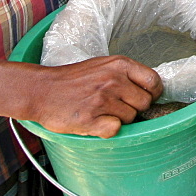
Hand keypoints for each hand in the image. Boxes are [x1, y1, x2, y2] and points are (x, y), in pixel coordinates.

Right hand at [26, 56, 162, 137]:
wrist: (41, 90)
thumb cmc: (72, 79)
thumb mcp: (102, 65)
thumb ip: (126, 74)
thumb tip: (150, 88)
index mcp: (119, 64)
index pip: (154, 81)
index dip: (153, 93)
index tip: (145, 97)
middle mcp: (114, 80)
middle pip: (144, 103)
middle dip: (134, 108)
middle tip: (116, 106)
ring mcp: (103, 100)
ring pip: (130, 118)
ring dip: (119, 119)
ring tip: (100, 111)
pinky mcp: (91, 119)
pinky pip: (115, 130)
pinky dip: (108, 130)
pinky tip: (95, 122)